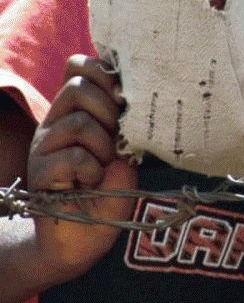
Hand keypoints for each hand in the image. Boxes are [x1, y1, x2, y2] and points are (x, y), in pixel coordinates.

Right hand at [25, 56, 138, 281]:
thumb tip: (143, 88)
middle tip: (115, 141)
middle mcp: (56, 122)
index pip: (79, 65)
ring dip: (103, 147)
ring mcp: (44, 146)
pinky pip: (73, 156)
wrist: (87, 237)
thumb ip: (126, 118)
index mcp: (77, 110)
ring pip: (80, 122)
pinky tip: (91, 182)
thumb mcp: (126, 146)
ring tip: (103, 166)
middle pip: (78, 85)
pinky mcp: (40, 172)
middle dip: (109, 110)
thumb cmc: (111, 189)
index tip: (124, 99)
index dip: (104, 72)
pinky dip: (92, 170)